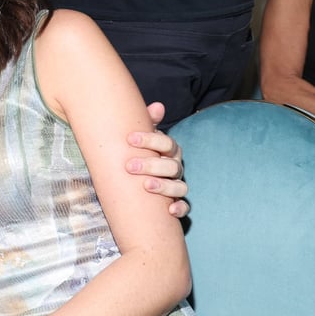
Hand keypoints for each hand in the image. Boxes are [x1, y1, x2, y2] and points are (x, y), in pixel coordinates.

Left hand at [127, 102, 188, 217]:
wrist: (136, 182)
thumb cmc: (139, 155)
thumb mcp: (140, 139)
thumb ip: (147, 122)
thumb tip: (158, 106)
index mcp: (168, 151)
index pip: (166, 143)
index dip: (150, 140)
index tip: (130, 139)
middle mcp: (175, 167)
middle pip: (171, 165)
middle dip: (151, 164)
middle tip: (129, 166)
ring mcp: (177, 185)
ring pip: (179, 186)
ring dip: (164, 186)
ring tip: (146, 185)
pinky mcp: (176, 202)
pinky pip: (185, 207)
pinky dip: (180, 208)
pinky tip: (169, 209)